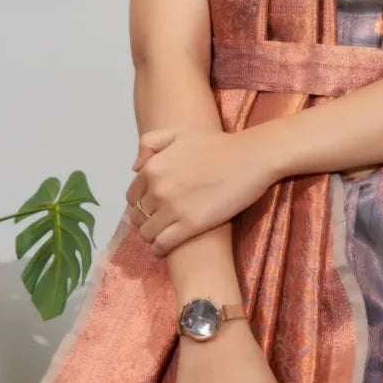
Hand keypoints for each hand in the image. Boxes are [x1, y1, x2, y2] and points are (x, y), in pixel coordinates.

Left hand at [127, 127, 276, 253]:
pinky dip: (159, 250)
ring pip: (147, 233)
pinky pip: (162, 244)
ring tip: (161, 237)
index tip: (150, 210)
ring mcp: (173, 208)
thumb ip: (150, 144)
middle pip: (138, 216)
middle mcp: (158, 188)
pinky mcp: (191, 225)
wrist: (250, 158)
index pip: (132, 196)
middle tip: (157, 224)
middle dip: (144, 221)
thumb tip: (134, 168)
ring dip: (151, 237)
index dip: (140, 205)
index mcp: (152, 168)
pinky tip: (162, 249)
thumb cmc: (218, 145)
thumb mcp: (178, 133)